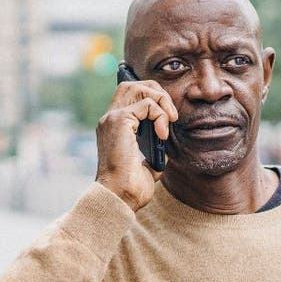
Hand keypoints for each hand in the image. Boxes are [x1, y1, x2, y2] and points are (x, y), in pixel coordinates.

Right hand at [95, 78, 177, 211]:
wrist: (120, 197)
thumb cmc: (131, 187)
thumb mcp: (148, 163)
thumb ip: (155, 148)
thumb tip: (167, 141)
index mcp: (114, 127)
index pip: (130, 95)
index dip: (151, 98)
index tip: (167, 119)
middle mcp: (109, 119)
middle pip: (133, 84)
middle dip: (157, 92)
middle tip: (171, 116)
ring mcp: (112, 118)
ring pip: (139, 88)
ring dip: (161, 101)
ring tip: (170, 122)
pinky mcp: (119, 121)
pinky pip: (147, 104)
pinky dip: (160, 116)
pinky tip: (162, 135)